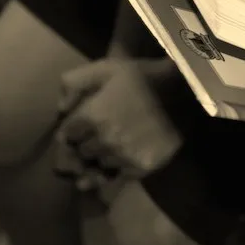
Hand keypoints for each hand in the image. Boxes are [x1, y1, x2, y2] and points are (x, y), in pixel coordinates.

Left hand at [54, 58, 194, 190]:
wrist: (184, 92)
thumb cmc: (142, 77)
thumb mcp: (106, 68)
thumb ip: (74, 82)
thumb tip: (61, 107)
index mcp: (91, 118)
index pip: (66, 135)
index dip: (74, 130)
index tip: (82, 126)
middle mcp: (103, 142)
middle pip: (83, 153)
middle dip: (87, 145)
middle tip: (101, 134)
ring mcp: (122, 157)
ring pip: (101, 165)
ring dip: (103, 158)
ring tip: (116, 144)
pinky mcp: (141, 168)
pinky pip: (120, 176)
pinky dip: (120, 169)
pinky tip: (127, 157)